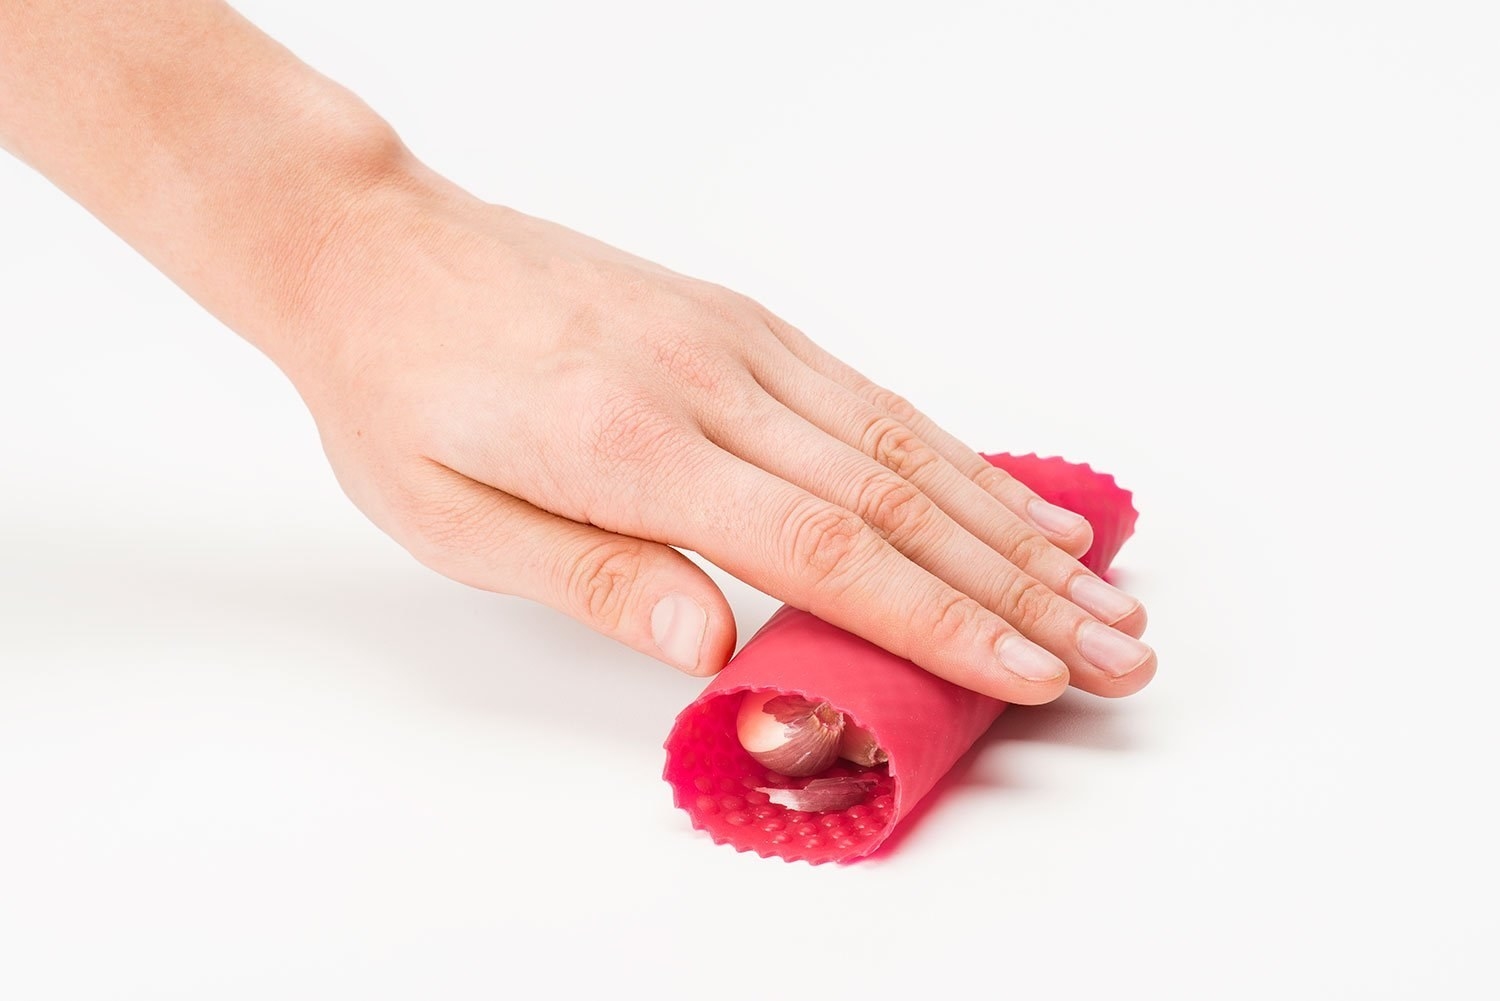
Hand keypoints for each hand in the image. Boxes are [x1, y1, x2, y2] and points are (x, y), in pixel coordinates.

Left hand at [279, 172, 1154, 702]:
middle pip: (899, 499)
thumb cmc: (404, 392)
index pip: (826, 549)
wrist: (380, 250)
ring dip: (1014, 522)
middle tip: (1119, 648)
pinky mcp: (742, 324)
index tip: (1033, 670)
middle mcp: (710, 383)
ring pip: (905, 441)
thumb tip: (712, 648)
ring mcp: (737, 343)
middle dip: (1021, 588)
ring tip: (1103, 585)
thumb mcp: (455, 518)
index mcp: (635, 446)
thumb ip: (594, 578)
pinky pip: (869, 396)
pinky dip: (955, 451)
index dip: (940, 619)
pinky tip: (1007, 495)